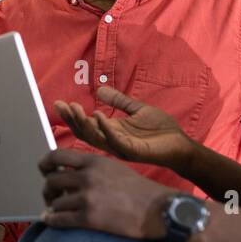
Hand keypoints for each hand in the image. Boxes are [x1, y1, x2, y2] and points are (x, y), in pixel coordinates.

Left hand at [38, 148, 171, 239]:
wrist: (158, 210)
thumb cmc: (138, 190)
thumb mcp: (113, 168)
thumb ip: (90, 168)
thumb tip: (67, 174)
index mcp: (93, 162)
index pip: (56, 156)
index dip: (45, 164)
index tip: (44, 172)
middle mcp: (87, 176)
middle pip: (51, 180)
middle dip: (48, 190)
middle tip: (51, 197)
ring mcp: (87, 197)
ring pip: (55, 202)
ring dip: (52, 207)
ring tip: (56, 211)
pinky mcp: (89, 218)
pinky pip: (59, 219)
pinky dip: (51, 220)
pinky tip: (50, 221)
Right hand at [55, 85, 192, 167]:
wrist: (181, 144)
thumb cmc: (161, 130)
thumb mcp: (137, 110)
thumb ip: (119, 101)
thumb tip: (99, 90)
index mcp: (111, 131)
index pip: (85, 124)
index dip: (72, 115)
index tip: (59, 103)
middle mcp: (112, 141)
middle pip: (85, 132)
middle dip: (72, 119)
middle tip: (63, 106)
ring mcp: (121, 147)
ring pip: (95, 138)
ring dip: (84, 123)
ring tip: (76, 108)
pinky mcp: (132, 151)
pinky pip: (114, 140)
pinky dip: (105, 128)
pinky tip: (98, 115)